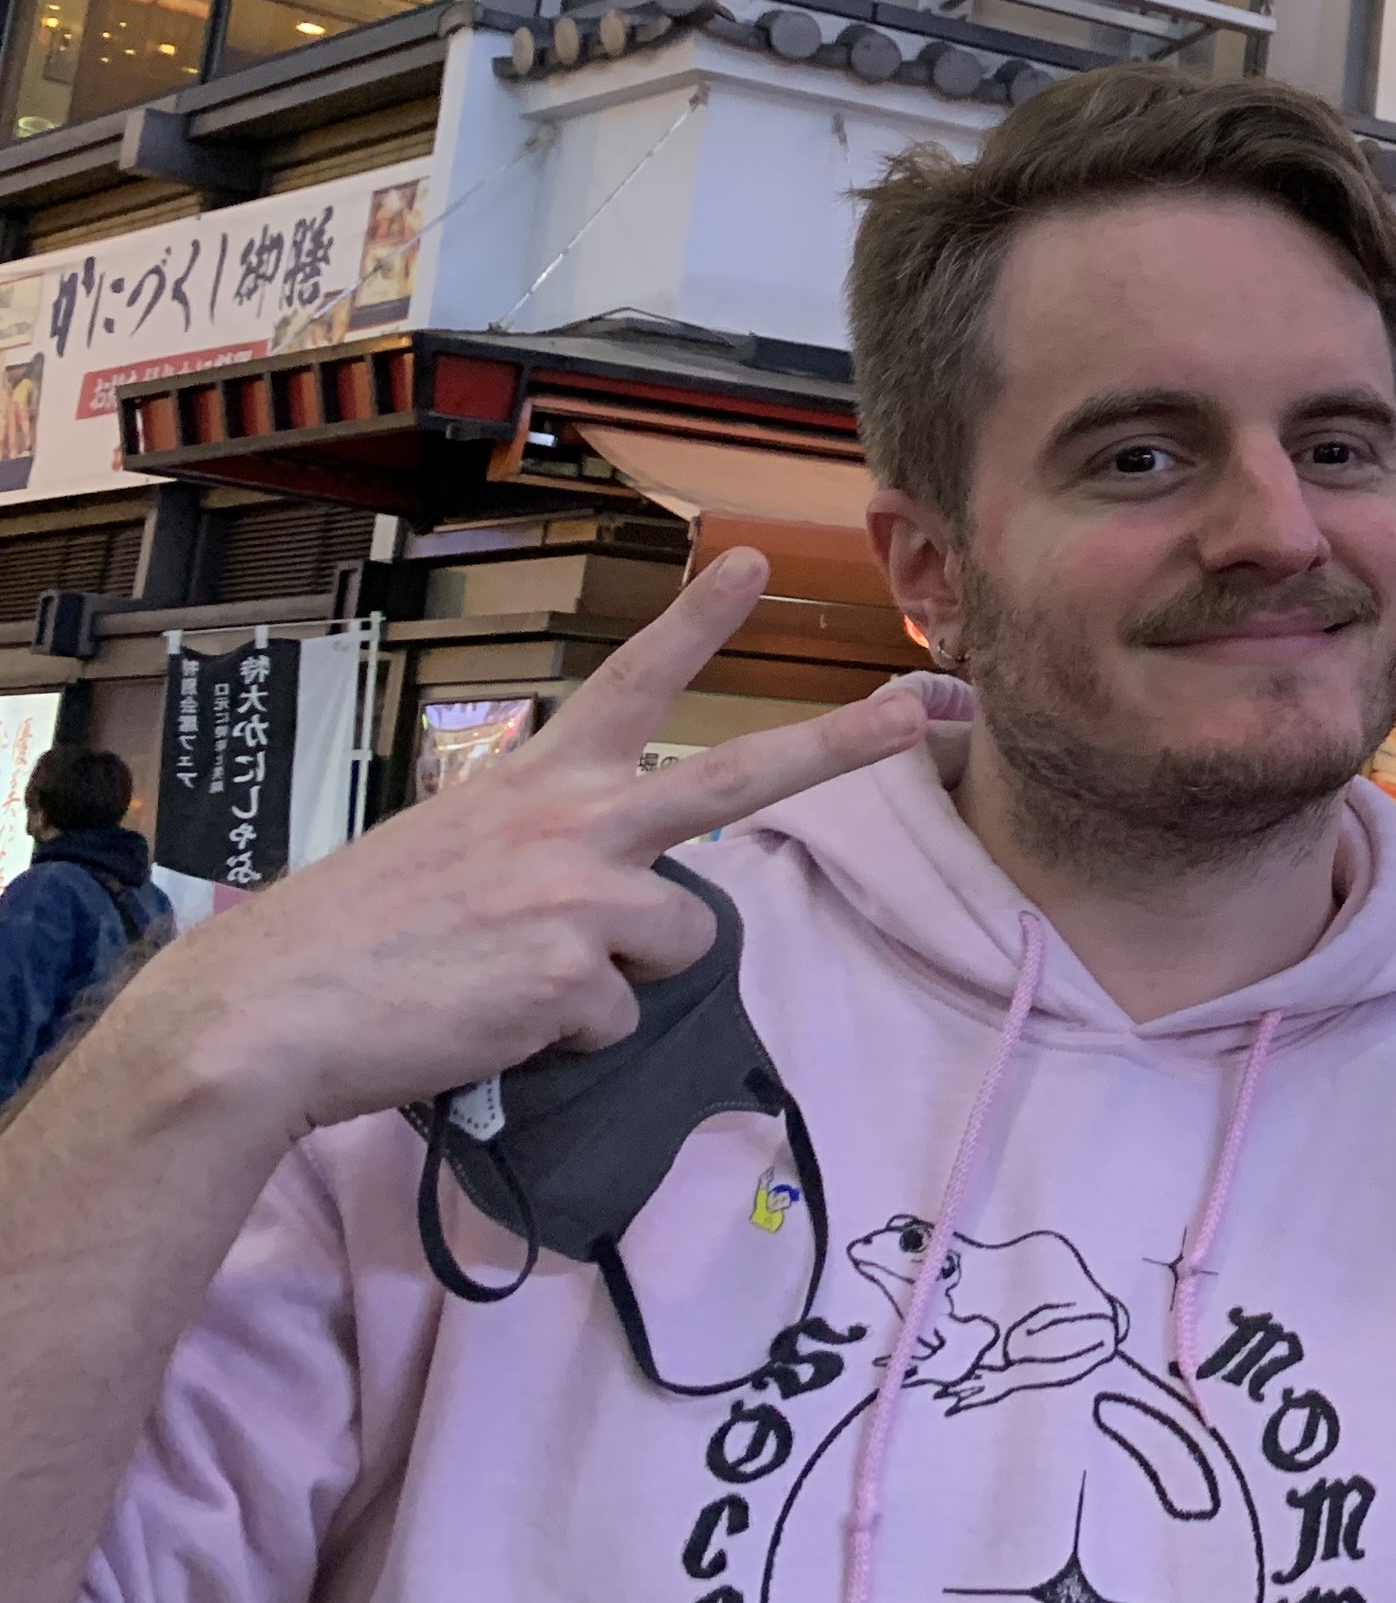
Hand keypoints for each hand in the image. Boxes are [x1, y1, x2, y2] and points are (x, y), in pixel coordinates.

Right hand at [114, 553, 933, 1150]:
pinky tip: (491, 1023)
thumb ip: (537, 852)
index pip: (627, 684)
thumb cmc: (349, 940)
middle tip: (920, 712)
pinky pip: (617, 1022)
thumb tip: (598, 905)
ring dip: (617, 977)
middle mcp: (575, 821)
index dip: (692, 623)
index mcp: (536, 782)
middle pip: (738, 775)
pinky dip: (566, 1040)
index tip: (750, 562)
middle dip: (840, 745)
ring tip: (512, 980)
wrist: (268, 1014)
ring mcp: (585, 895)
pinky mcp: (580, 976)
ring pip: (679, 940)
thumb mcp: (447, 854)